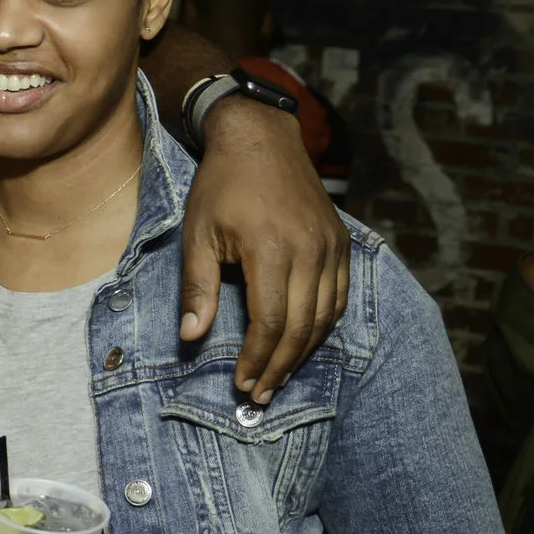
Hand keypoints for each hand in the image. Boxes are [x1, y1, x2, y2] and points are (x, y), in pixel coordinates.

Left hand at [181, 99, 350, 402]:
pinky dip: (323, 327)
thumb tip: (191, 337)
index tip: (242, 384)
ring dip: (303, 354)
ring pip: (325, 317)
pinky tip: (304, 344)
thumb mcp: (197, 233)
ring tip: (279, 378)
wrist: (262, 138)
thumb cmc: (221, 185)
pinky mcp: (342, 243)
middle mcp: (311, 252)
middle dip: (279, 367)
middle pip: (302, 328)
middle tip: (260, 395)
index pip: (271, 323)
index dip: (257, 359)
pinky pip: (340, 298)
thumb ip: (196, 287)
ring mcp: (332, 247)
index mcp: (273, 250)